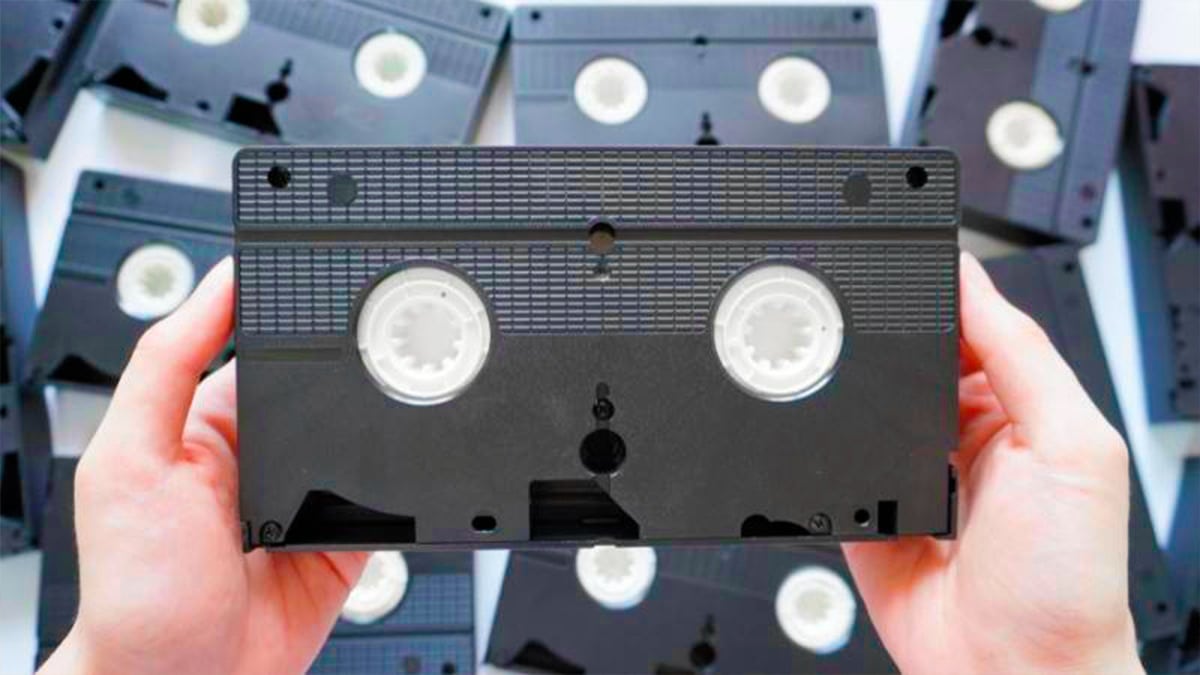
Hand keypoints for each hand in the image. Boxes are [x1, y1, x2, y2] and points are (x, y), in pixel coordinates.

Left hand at [40, 259, 367, 674]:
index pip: (252, 347)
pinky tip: (408, 470)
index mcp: (202, 426)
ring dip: (383, 423)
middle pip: (320, 389)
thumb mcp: (131, 459)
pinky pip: (389, 500)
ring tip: (405, 397)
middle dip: (351, 367)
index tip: (320, 276)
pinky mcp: (346, 542)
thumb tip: (216, 286)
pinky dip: (405, 485)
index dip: (285, 312)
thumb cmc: (136, 591)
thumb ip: (168, 366)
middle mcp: (259, 459)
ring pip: (362, 440)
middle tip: (385, 338)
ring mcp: (305, 501)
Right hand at [843, 253, 1141, 673]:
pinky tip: (822, 439)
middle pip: (904, 359)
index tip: (900, 262)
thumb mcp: (1071, 448)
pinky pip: (828, 467)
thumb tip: (973, 283)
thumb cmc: (1067, 581)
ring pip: (858, 407)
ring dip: (843, 391)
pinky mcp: (862, 514)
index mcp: (1016, 408)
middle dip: (879, 338)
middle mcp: (958, 436)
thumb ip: (1024, 360)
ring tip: (831, 375)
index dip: (935, 293)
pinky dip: (819, 452)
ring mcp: (904, 475)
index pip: (967, 326)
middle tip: (849, 316)